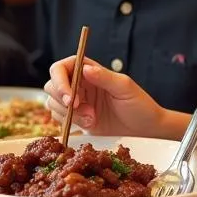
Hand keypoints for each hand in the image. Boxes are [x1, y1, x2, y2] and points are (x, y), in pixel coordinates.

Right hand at [43, 56, 164, 136]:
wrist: (145, 129)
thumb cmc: (139, 104)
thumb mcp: (124, 88)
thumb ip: (104, 77)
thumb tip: (85, 69)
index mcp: (88, 70)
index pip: (61, 68)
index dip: (60, 81)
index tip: (71, 98)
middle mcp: (79, 84)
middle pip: (52, 85)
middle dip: (62, 99)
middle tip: (79, 108)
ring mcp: (76, 101)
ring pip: (53, 103)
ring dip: (68, 113)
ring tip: (91, 118)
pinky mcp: (76, 118)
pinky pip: (58, 118)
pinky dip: (70, 123)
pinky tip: (90, 124)